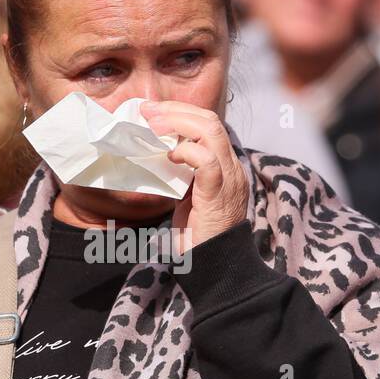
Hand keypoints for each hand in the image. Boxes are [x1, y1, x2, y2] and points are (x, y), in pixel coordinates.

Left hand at [141, 100, 249, 253]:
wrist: (213, 268)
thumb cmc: (197, 238)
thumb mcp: (187, 197)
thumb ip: (180, 174)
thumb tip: (155, 155)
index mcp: (226, 167)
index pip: (210, 125)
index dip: (181, 112)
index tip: (153, 110)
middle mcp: (232, 168)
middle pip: (210, 120)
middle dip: (176, 110)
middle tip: (147, 111)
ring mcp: (229, 179)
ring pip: (211, 132)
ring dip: (177, 123)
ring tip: (153, 125)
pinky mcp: (219, 194)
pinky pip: (207, 161)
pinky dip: (186, 151)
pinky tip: (169, 154)